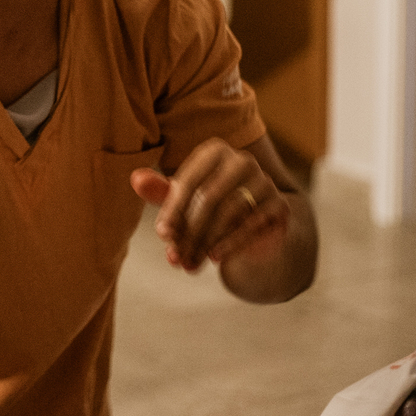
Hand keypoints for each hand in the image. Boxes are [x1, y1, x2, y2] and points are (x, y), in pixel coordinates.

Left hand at [130, 137, 290, 272]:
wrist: (258, 227)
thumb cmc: (211, 208)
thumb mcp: (184, 200)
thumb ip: (160, 190)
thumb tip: (135, 179)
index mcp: (215, 152)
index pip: (189, 181)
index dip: (173, 209)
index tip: (162, 234)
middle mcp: (243, 161)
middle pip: (209, 198)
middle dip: (189, 231)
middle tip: (174, 257)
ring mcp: (265, 182)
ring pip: (228, 214)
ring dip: (205, 242)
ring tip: (189, 263)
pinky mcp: (279, 205)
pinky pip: (251, 225)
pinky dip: (229, 244)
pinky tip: (214, 257)